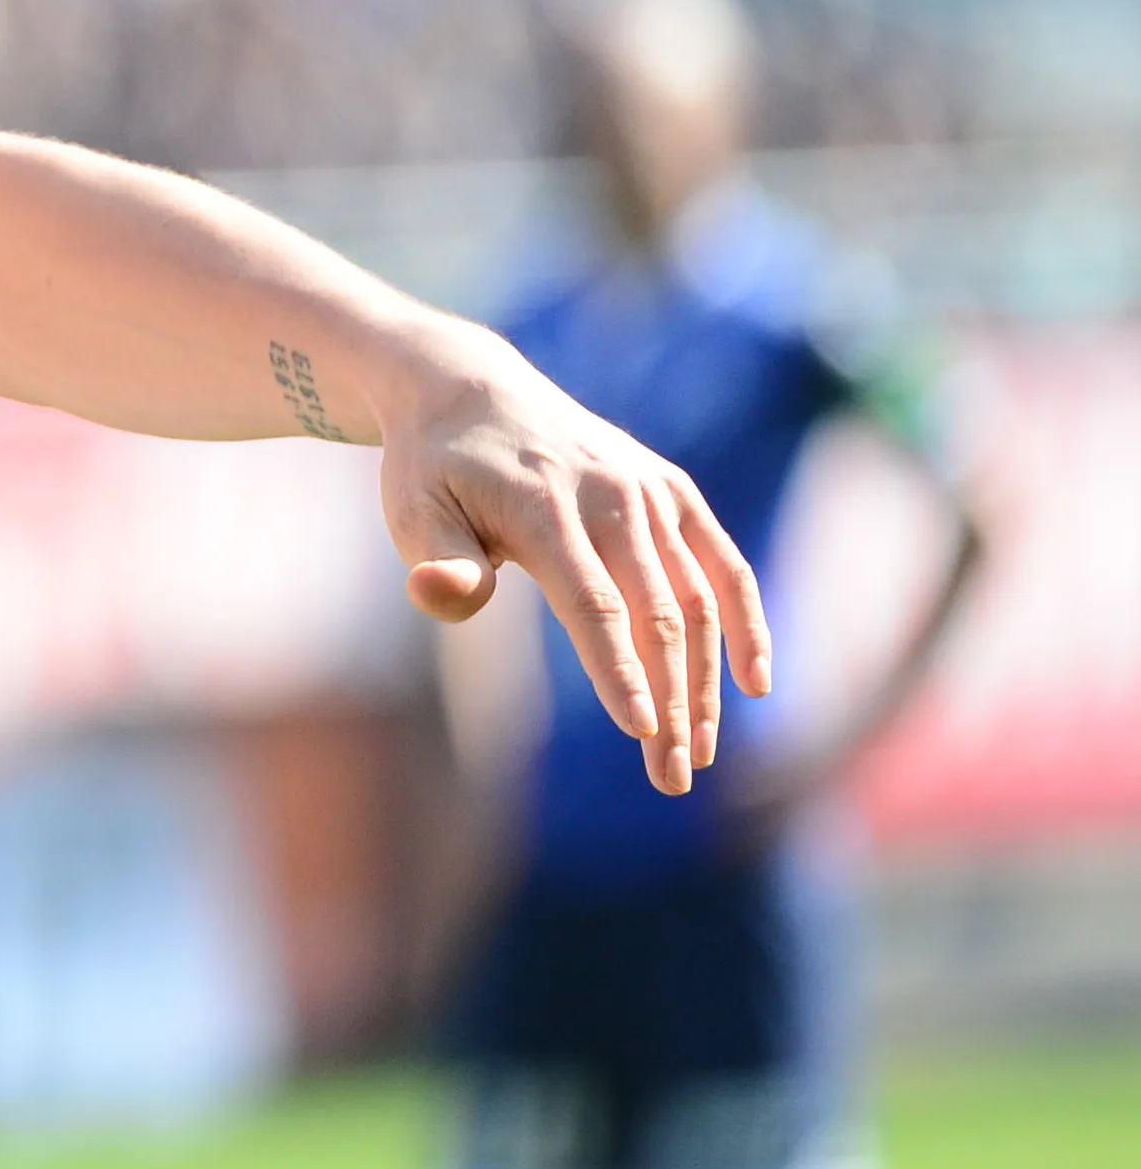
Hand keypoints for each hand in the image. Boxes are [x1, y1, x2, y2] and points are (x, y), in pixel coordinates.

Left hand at [374, 321, 769, 795]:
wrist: (471, 390)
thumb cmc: (436, 468)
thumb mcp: (413, 509)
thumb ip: (437, 559)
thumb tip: (438, 594)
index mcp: (544, 506)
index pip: (592, 602)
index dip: (620, 669)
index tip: (643, 733)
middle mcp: (609, 495)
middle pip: (653, 612)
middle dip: (671, 701)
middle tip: (671, 779)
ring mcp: (648, 490)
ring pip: (694, 599)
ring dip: (705, 681)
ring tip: (698, 754)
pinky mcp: (671, 490)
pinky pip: (722, 563)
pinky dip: (746, 620)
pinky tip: (756, 683)